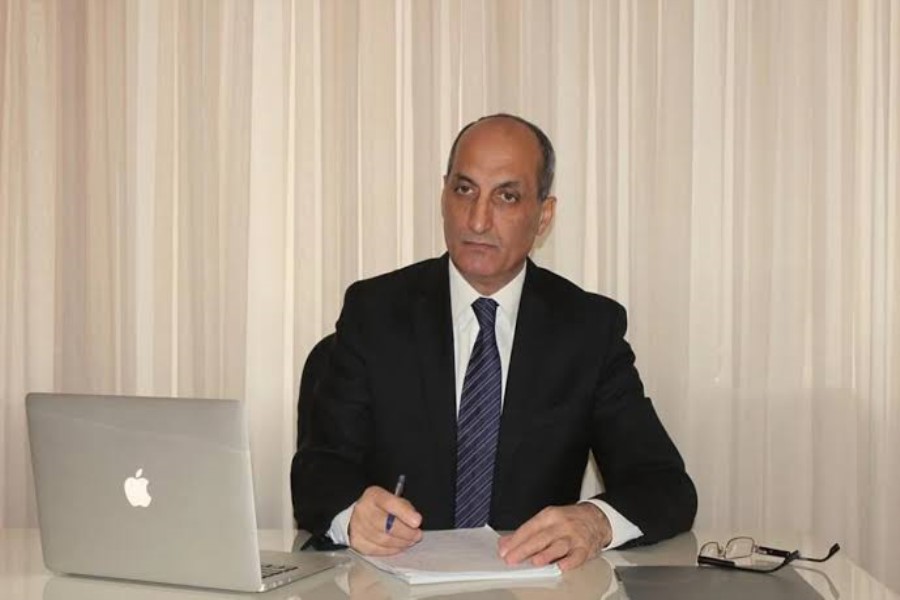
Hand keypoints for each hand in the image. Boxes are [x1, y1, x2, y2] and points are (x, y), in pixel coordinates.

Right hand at [348, 485, 422, 554]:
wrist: (359, 516)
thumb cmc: (381, 508)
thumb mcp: (393, 499)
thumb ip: (404, 507)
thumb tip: (414, 522)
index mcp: (373, 495)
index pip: (389, 503)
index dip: (405, 513)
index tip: (417, 522)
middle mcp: (363, 510)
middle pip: (386, 525)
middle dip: (406, 532)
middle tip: (417, 535)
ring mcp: (357, 526)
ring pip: (383, 540)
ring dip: (401, 543)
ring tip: (410, 541)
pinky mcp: (357, 541)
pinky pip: (377, 550)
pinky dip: (391, 550)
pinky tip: (399, 546)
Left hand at [497, 503, 612, 570]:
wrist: (596, 518)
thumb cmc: (569, 520)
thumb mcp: (547, 520)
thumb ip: (526, 532)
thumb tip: (504, 544)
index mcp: (550, 516)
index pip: (530, 527)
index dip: (516, 539)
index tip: (505, 550)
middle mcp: (562, 525)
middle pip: (542, 537)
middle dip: (525, 549)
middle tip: (512, 559)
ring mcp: (574, 536)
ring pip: (559, 545)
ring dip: (546, 554)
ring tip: (535, 561)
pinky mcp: (585, 548)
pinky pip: (577, 556)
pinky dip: (569, 562)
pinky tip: (561, 566)